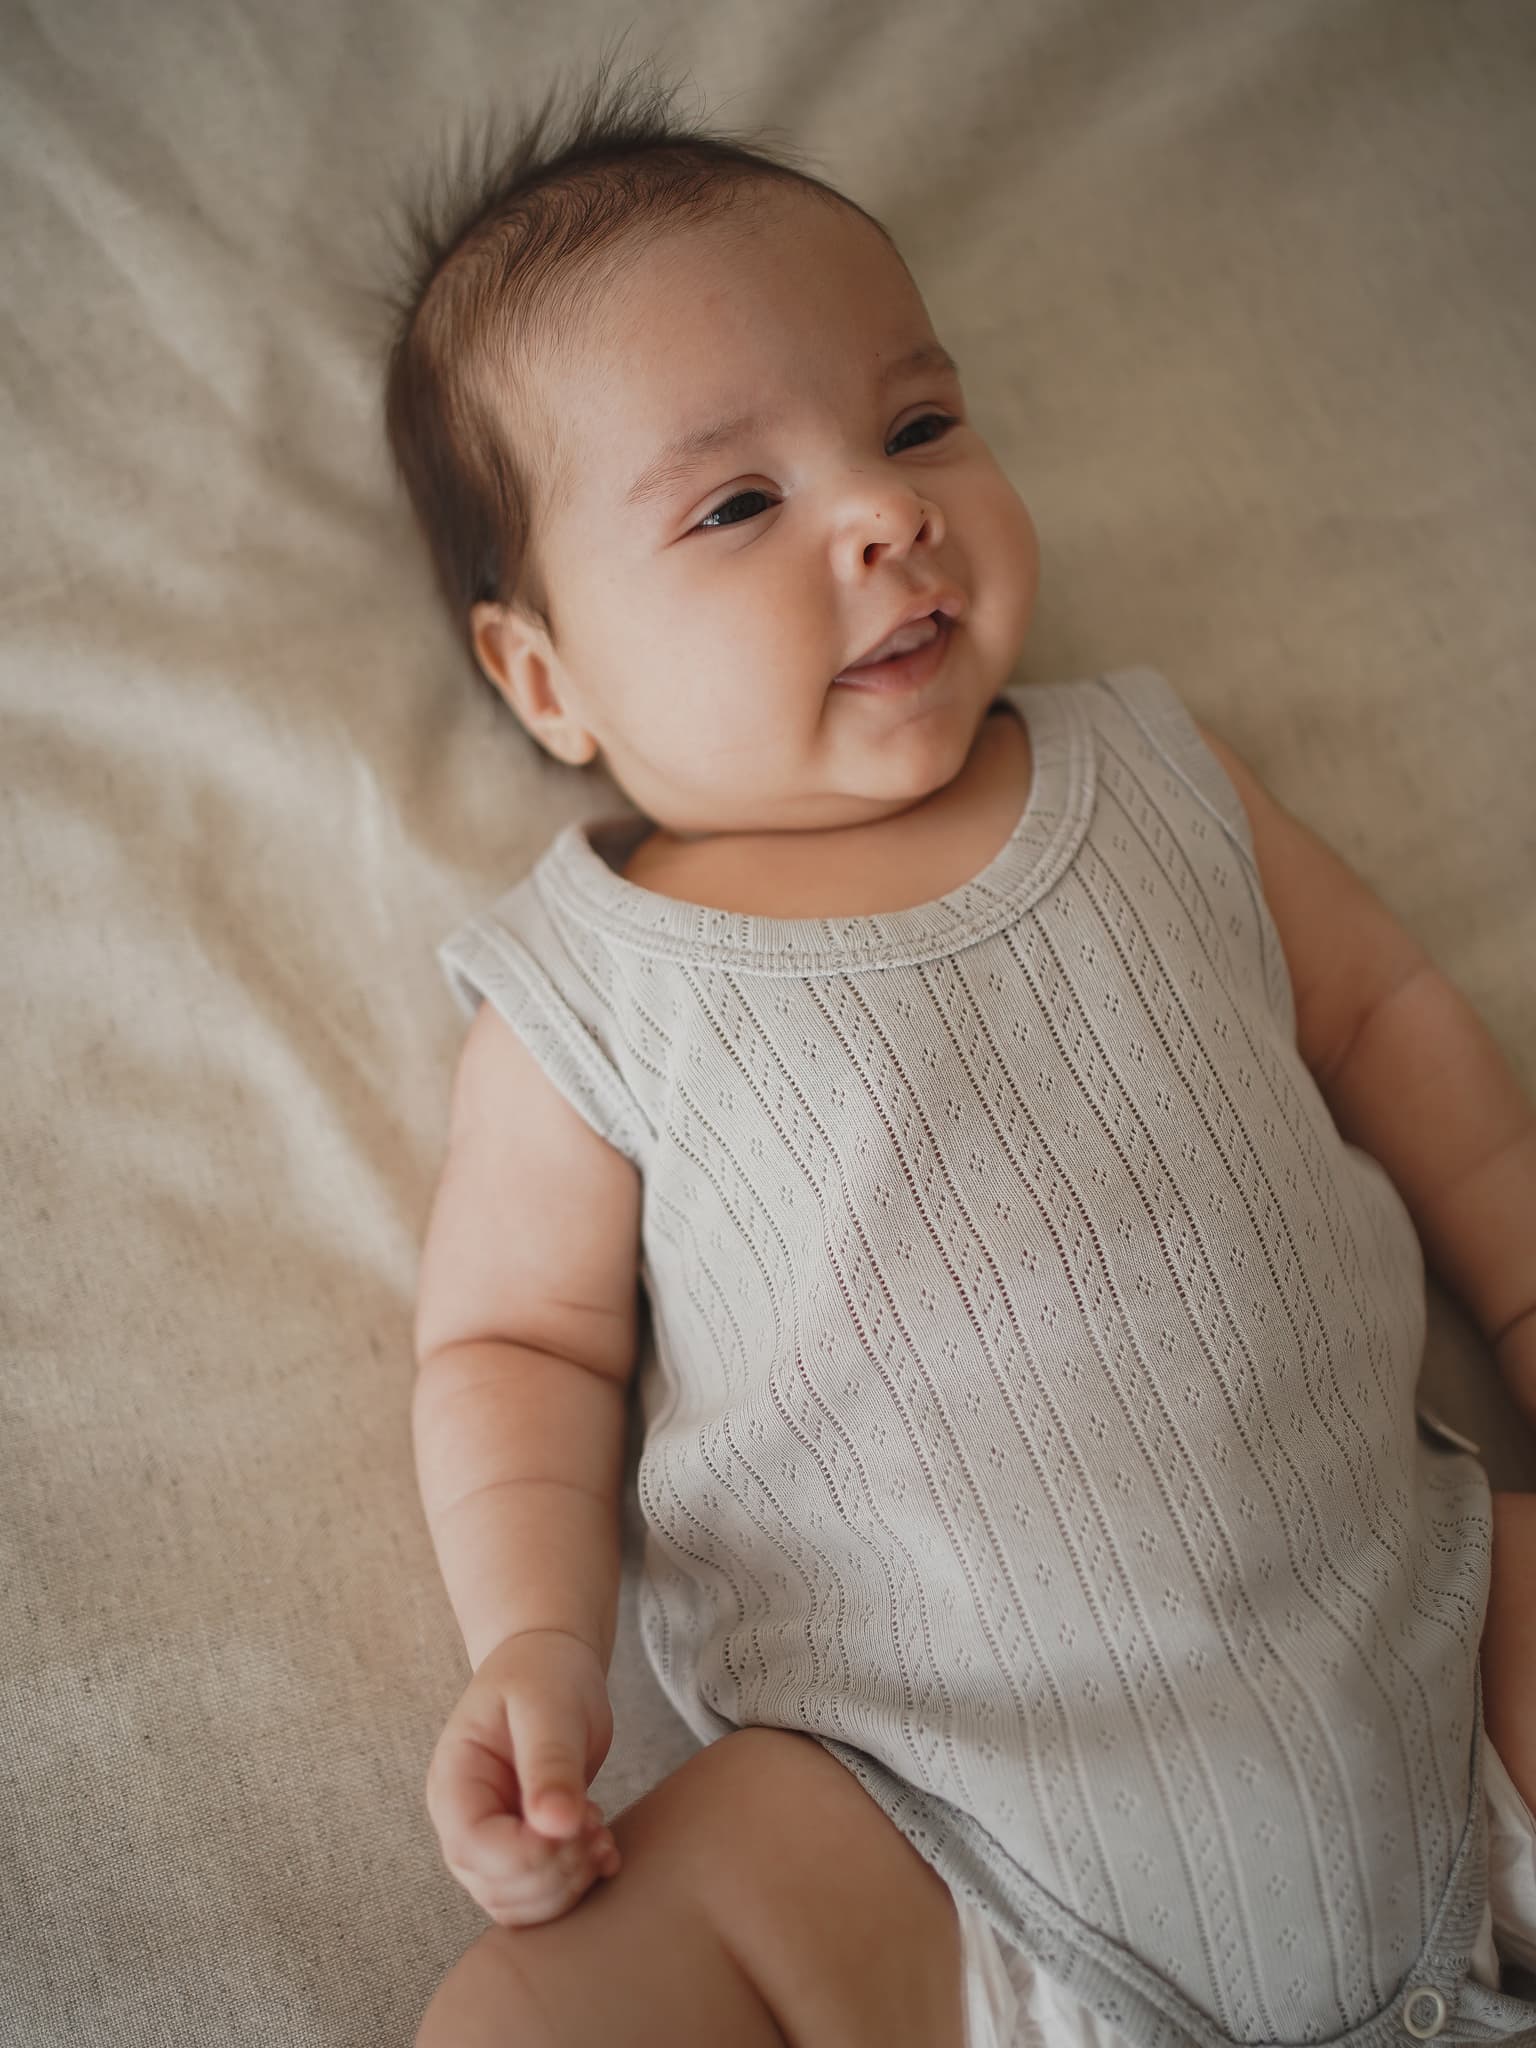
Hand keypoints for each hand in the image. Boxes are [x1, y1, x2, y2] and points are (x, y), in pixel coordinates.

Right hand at [426, 1628, 621, 1926]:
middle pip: (495, 1887)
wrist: (550, 1668)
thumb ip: (550, 1763)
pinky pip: (539, 1898)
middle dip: (555, 1871)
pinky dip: (574, 1887)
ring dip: (566, 1885)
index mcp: (454, 1782)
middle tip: (597, 1824)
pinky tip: (604, 1849)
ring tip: (602, 1835)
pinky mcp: (520, 1851)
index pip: (475, 1848)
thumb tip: (555, 1825)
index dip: (530, 1853)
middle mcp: (462, 1823)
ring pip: (516, 1905)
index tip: (580, 1820)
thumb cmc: (543, 1676)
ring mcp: (489, 1843)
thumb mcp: (548, 1708)